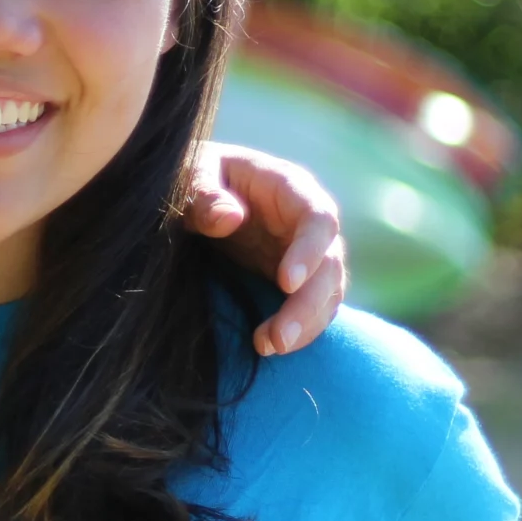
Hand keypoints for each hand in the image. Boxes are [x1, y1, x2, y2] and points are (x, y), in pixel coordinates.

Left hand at [183, 143, 346, 356]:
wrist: (194, 192)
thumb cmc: (195, 174)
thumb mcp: (191, 173)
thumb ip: (204, 194)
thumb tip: (230, 218)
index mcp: (290, 187)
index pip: (318, 219)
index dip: (309, 252)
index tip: (286, 283)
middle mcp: (308, 222)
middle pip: (330, 265)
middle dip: (307, 305)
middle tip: (277, 339)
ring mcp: (306, 253)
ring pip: (327, 292)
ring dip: (305, 325)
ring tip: (269, 347)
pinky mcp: (295, 279)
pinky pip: (312, 308)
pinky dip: (298, 329)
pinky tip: (268, 346)